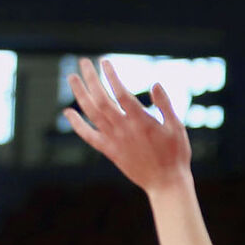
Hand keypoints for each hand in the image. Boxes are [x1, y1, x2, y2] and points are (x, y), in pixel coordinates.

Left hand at [64, 59, 191, 194]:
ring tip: (72, 78)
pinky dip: (77, 124)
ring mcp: (114, 140)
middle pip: (101, 99)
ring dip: (79, 94)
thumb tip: (155, 84)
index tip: (105, 62)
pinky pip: (89, 136)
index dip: (112, 76)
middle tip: (84, 62)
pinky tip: (68, 113)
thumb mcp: (177, 127)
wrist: (166, 183)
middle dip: (91, 79)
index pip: (121, 93)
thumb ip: (165, 105)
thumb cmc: (176, 154)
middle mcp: (124, 129)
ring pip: (91, 113)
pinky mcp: (110, 151)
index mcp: (142, 121)